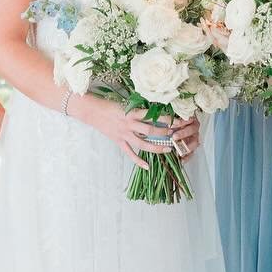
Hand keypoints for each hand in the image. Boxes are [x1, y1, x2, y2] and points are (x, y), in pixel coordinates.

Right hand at [72, 93, 195, 168]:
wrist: (93, 111)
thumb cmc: (110, 106)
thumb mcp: (127, 105)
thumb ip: (140, 110)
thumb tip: (155, 113)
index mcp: (132, 112)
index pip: (153, 116)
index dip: (166, 119)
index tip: (177, 120)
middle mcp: (129, 124)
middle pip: (150, 130)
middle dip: (164, 133)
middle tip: (176, 135)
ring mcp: (124, 134)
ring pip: (142, 143)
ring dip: (156, 147)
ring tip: (168, 149)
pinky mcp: (118, 141)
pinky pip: (130, 153)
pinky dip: (138, 161)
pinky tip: (147, 166)